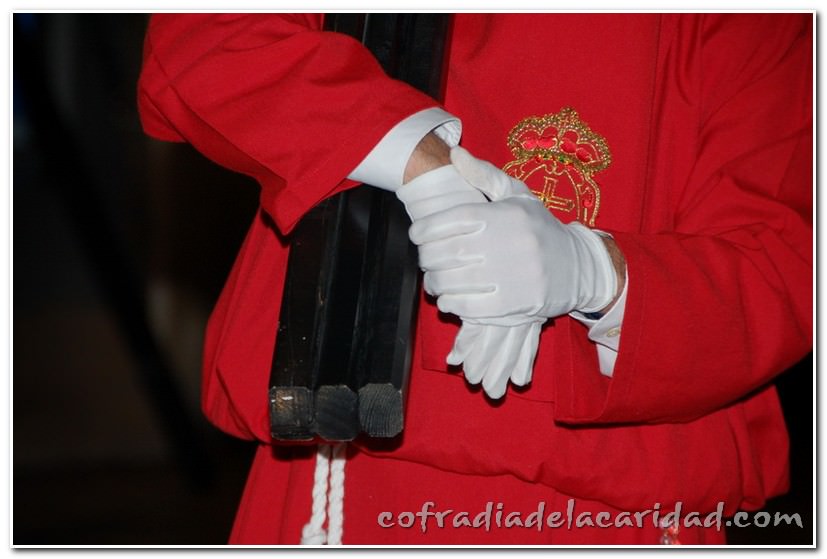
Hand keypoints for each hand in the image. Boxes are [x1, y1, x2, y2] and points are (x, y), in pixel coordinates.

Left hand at [399, 143, 542, 397]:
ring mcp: (515, 275)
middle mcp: (510, 242)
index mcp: (506, 214)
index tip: (416, 234)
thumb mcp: (517, 196)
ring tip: (433, 281)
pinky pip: (473, 306)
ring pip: (458, 280)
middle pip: (451, 251)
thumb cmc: (539, 229)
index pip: (454, 218)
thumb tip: (454, 154)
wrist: (579, 267)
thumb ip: (484, 175)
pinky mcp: (518, 303)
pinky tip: (447, 298)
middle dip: (428, 257)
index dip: (427, 227)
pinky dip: (453, 303)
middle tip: (424, 260)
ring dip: (436, 282)